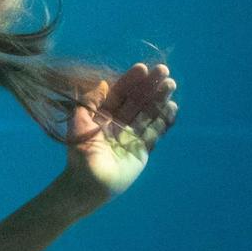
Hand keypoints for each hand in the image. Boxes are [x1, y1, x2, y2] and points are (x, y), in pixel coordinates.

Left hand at [62, 63, 178, 204]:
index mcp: (103, 114)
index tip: (142, 68)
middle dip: (150, 86)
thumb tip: (103, 82)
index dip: (130, 80)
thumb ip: (90, 101)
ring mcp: (132, 135)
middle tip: (164, 71)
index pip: (120, 93)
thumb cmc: (79, 151)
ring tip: (170, 84)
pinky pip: (155, 132)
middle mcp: (119, 122)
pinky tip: (172, 106)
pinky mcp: (142, 149)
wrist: (87, 182)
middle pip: (137, 100)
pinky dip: (164, 119)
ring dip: (160, 98)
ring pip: (148, 112)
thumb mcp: (79, 121)